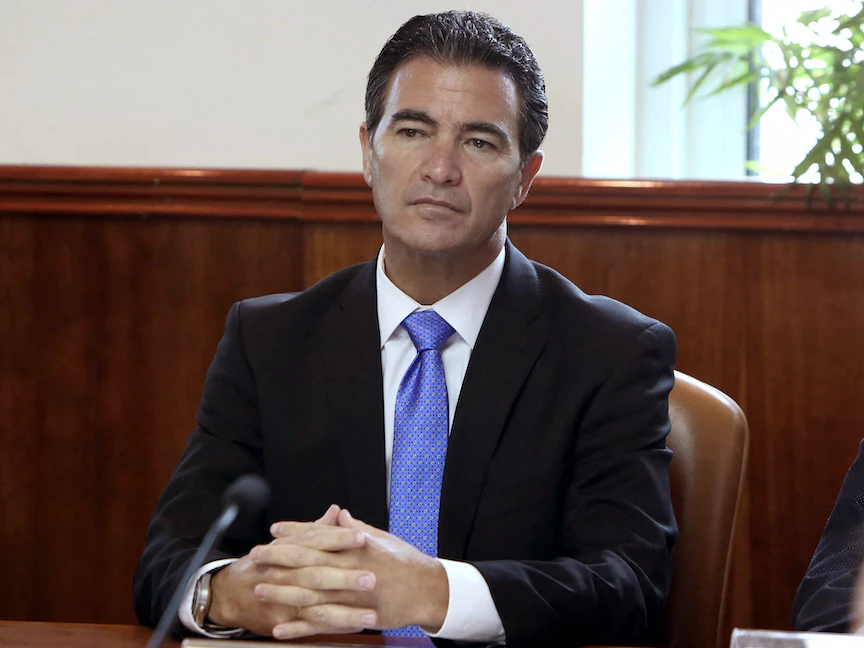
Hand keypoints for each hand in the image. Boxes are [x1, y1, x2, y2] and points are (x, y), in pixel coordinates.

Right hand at [208, 505, 377, 637]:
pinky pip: (310, 627)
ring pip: (317, 607)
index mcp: (288, 550)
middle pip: (318, 575)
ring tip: (370, 614)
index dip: (338, 538)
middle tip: (371, 578)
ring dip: (345, 612)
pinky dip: (332, 628)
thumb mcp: (286, 543)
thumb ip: (315, 529)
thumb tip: (338, 512)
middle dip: (346, 578)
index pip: (316, 541)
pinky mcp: (281, 622)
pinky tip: (353, 627)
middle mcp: (284, 574)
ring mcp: (282, 601)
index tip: (362, 538)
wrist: (229, 592)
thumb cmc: (264, 563)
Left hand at [261, 508, 448, 637]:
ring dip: (282, 592)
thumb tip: (339, 513)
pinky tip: (281, 629)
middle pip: (307, 563)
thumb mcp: (382, 537)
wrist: (428, 589)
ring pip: (310, 594)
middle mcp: (350, 568)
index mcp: (356, 546)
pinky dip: (299, 628)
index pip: (319, 536)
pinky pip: (322, 624)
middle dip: (279, 559)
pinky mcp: (355, 617)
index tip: (275, 531)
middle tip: (256, 557)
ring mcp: (351, 594)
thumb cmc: (405, 561)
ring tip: (260, 590)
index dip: (295, 533)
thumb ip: (356, 528)